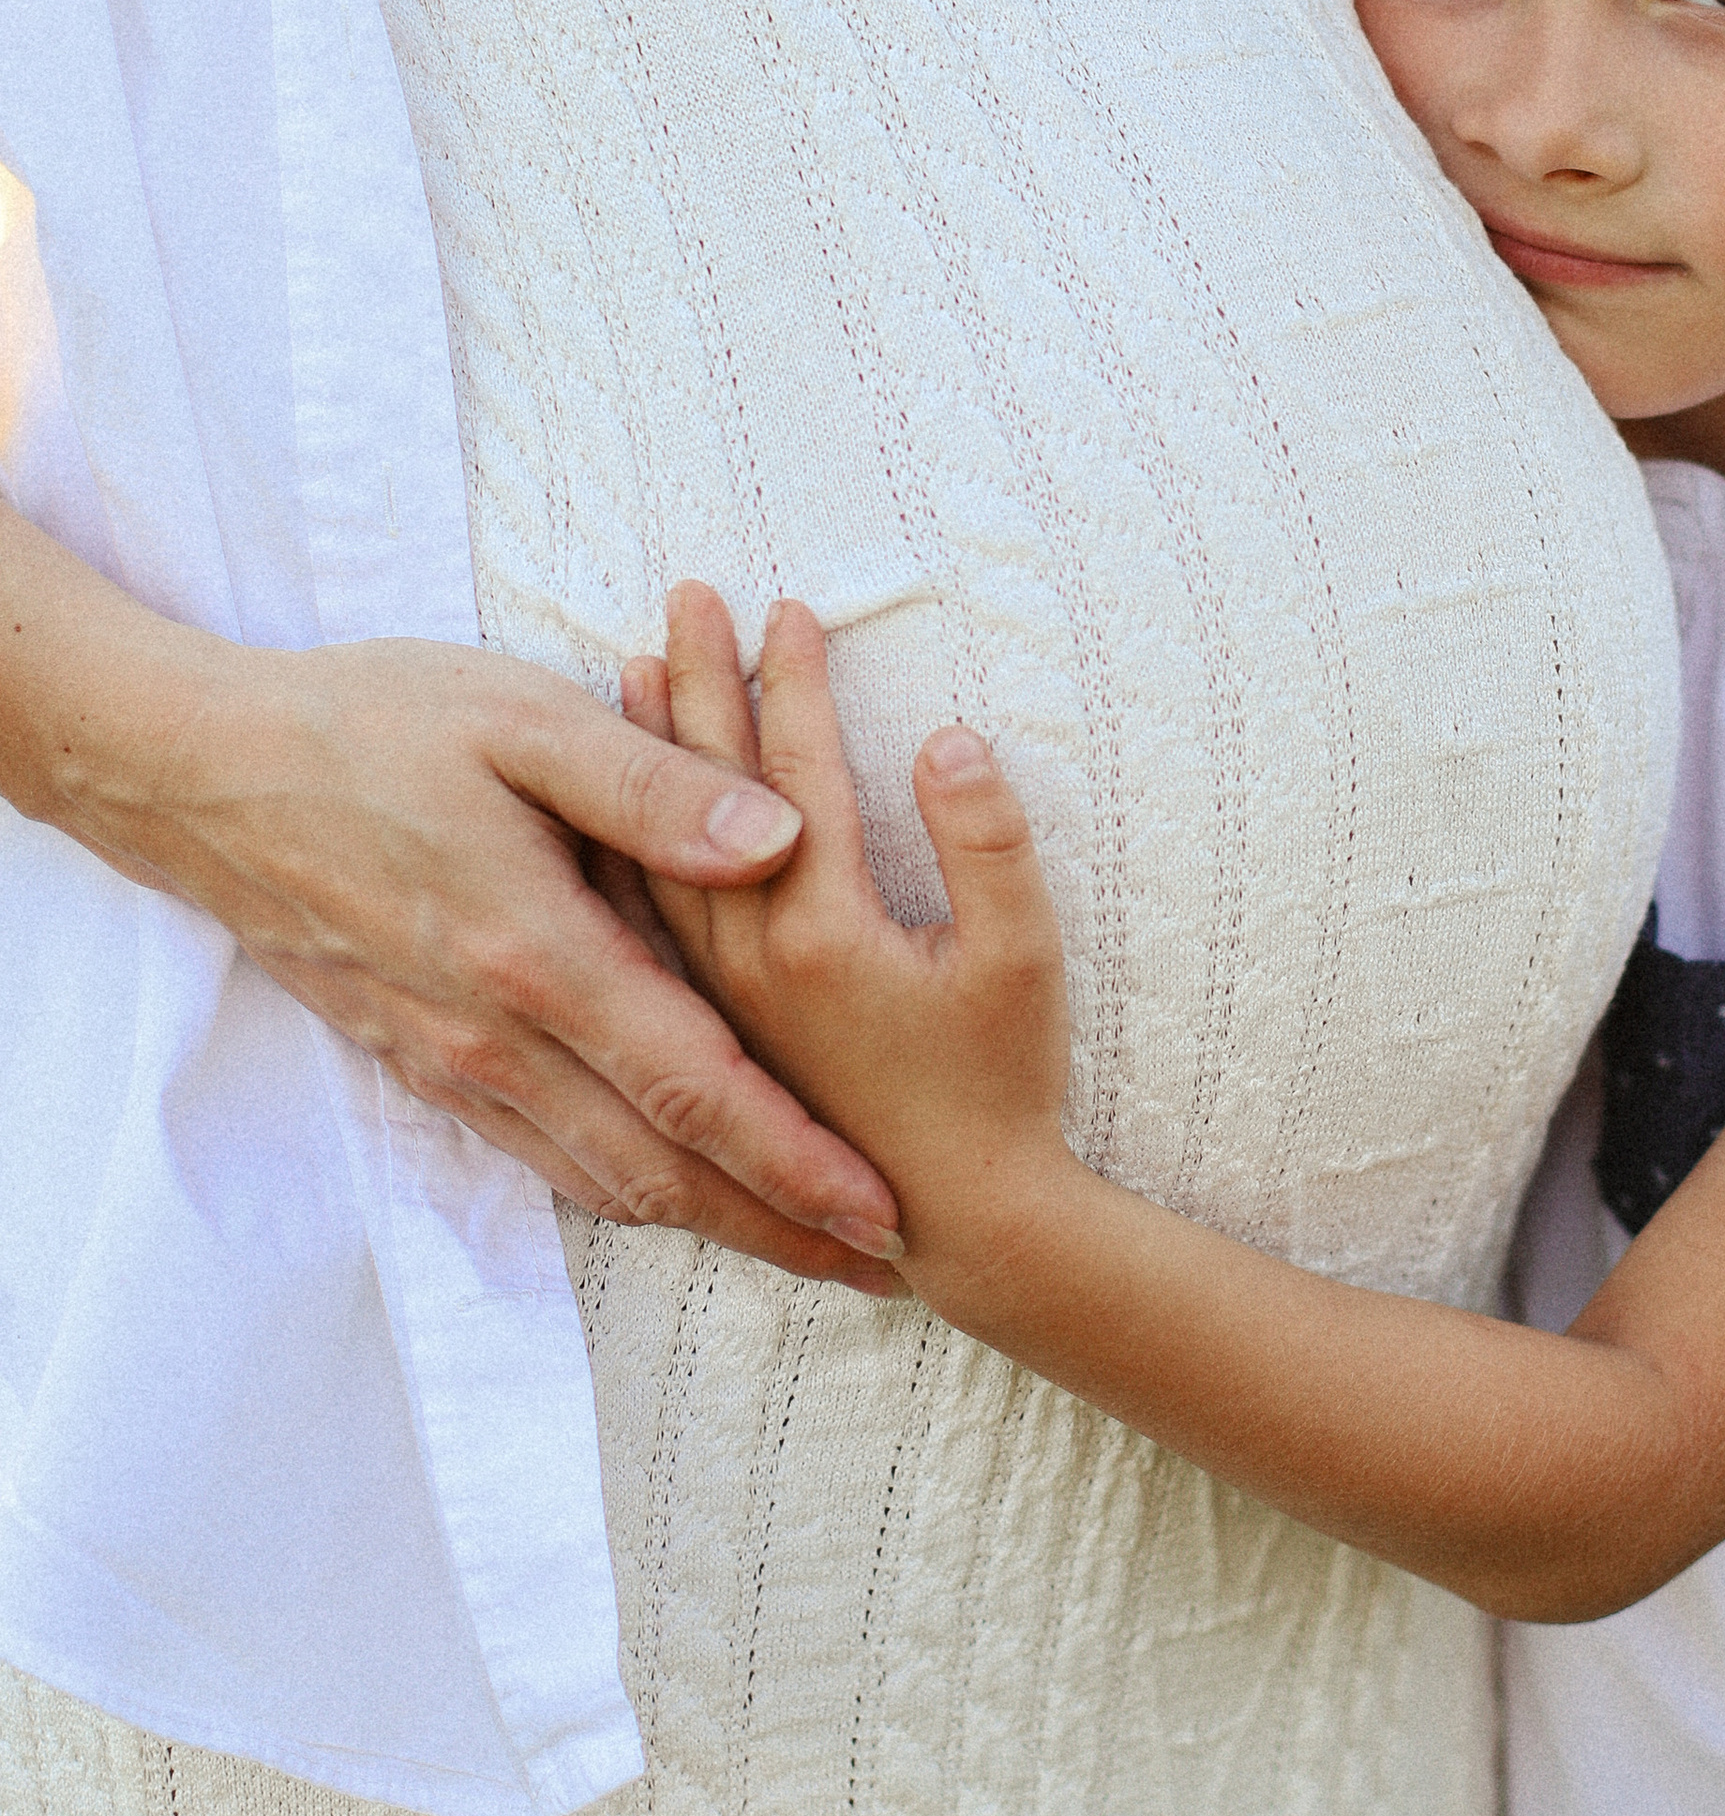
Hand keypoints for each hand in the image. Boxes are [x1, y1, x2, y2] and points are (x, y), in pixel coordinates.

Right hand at [0, 506, 902, 1280]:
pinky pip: (541, 1157)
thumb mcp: (520, 719)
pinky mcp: (418, 1062)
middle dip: (780, 1227)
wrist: (196, 773)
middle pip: (663, 1170)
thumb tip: (785, 839)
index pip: (697, 1087)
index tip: (882, 1209)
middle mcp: (496, 1039)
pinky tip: (674, 1192)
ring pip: (602, 1181)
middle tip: (882, 1267)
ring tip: (804, 1246)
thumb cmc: (367, 724)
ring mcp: (451, 1063)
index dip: (796, 1159)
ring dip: (712, 1223)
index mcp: (538, 956)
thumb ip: (654, 786)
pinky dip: (623, 1190)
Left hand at [632, 585, 1075, 1291]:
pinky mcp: (721, 1023)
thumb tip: (949, 738)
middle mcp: (750, 957)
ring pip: (656, 849)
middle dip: (703, 685)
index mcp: (821, 929)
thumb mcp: (1023, 958)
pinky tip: (611, 808)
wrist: (955, 1219)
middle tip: (686, 597)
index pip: (793, 773)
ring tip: (635, 670)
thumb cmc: (1003, 1087)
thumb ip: (986, 843)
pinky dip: (626, 842)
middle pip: (703, 796)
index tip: (786, 603)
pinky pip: (645, 915)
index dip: (792, 681)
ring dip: (646, 755)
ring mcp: (724, 993)